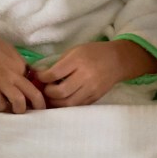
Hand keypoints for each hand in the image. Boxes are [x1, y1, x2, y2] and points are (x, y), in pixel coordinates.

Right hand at [0, 18, 46, 112]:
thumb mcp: (11, 52)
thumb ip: (20, 66)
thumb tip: (27, 76)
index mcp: (22, 65)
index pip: (37, 83)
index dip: (38, 93)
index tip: (37, 99)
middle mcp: (15, 74)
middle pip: (35, 94)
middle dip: (39, 106)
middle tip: (37, 112)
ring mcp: (2, 82)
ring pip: (19, 102)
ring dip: (19, 110)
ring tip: (16, 110)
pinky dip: (1, 108)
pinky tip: (0, 105)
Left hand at [37, 39, 156, 107]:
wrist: (117, 61)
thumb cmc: (93, 53)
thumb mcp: (75, 51)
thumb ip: (59, 64)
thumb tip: (41, 75)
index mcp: (78, 61)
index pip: (54, 74)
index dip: (42, 78)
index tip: (39, 76)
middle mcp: (85, 76)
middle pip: (60, 92)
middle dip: (47, 92)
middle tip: (46, 88)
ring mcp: (91, 89)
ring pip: (67, 104)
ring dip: (55, 102)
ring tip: (52, 96)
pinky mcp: (95, 98)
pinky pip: (76, 106)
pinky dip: (66, 105)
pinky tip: (62, 100)